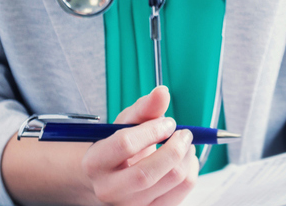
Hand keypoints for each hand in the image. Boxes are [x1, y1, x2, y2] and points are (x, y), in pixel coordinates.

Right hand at [81, 85, 199, 205]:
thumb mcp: (124, 124)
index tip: (168, 122)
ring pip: (170, 183)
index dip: (152, 129)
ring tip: (185, 143)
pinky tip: (185, 160)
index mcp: (95, 162)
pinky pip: (181, 194)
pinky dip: (190, 172)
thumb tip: (162, 92)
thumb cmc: (118, 148)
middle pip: (148, 172)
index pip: (125, 144)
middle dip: (174, 148)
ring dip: (187, 158)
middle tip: (185, 133)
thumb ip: (144, 108)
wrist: (110, 180)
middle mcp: (108, 190)